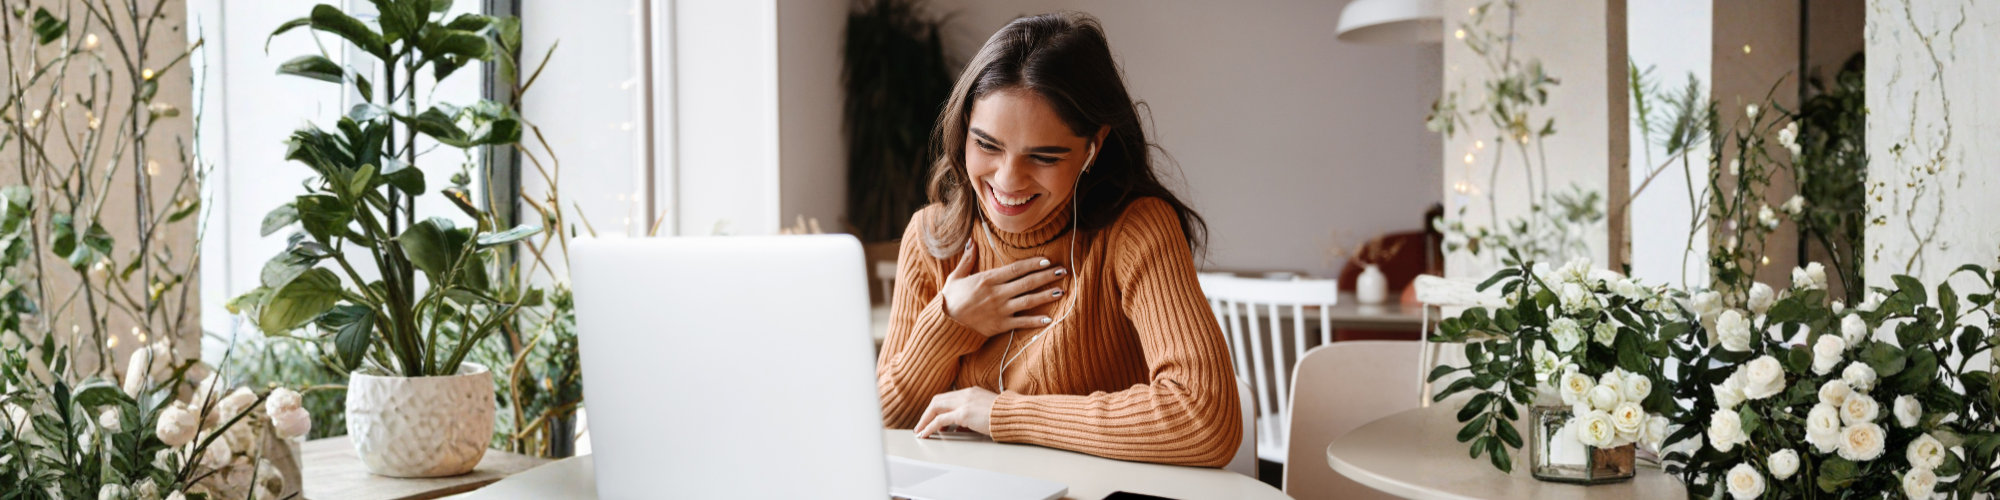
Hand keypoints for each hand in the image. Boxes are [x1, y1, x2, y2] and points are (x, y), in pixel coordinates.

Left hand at [914, 386, 998, 437]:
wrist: (1015, 415)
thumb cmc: (1005, 416)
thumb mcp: (986, 412)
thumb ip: (971, 417)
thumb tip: (960, 428)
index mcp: (971, 392)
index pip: (947, 397)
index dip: (937, 408)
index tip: (932, 418)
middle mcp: (965, 394)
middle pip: (938, 400)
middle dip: (927, 413)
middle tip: (921, 425)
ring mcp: (964, 403)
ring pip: (935, 408)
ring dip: (925, 420)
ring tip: (920, 431)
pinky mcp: (963, 414)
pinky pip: (940, 420)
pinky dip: (929, 426)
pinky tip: (925, 433)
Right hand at [940, 241, 1066, 335]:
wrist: (945, 325)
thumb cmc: (950, 300)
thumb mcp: (956, 277)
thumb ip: (967, 259)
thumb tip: (971, 241)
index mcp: (988, 279)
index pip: (1016, 269)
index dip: (1033, 264)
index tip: (1047, 260)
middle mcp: (997, 293)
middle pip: (1027, 282)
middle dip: (1047, 276)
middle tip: (1063, 271)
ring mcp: (1000, 310)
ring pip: (1028, 301)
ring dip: (1046, 295)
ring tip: (1061, 290)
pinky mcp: (1000, 326)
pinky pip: (1022, 323)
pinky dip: (1036, 321)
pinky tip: (1049, 319)